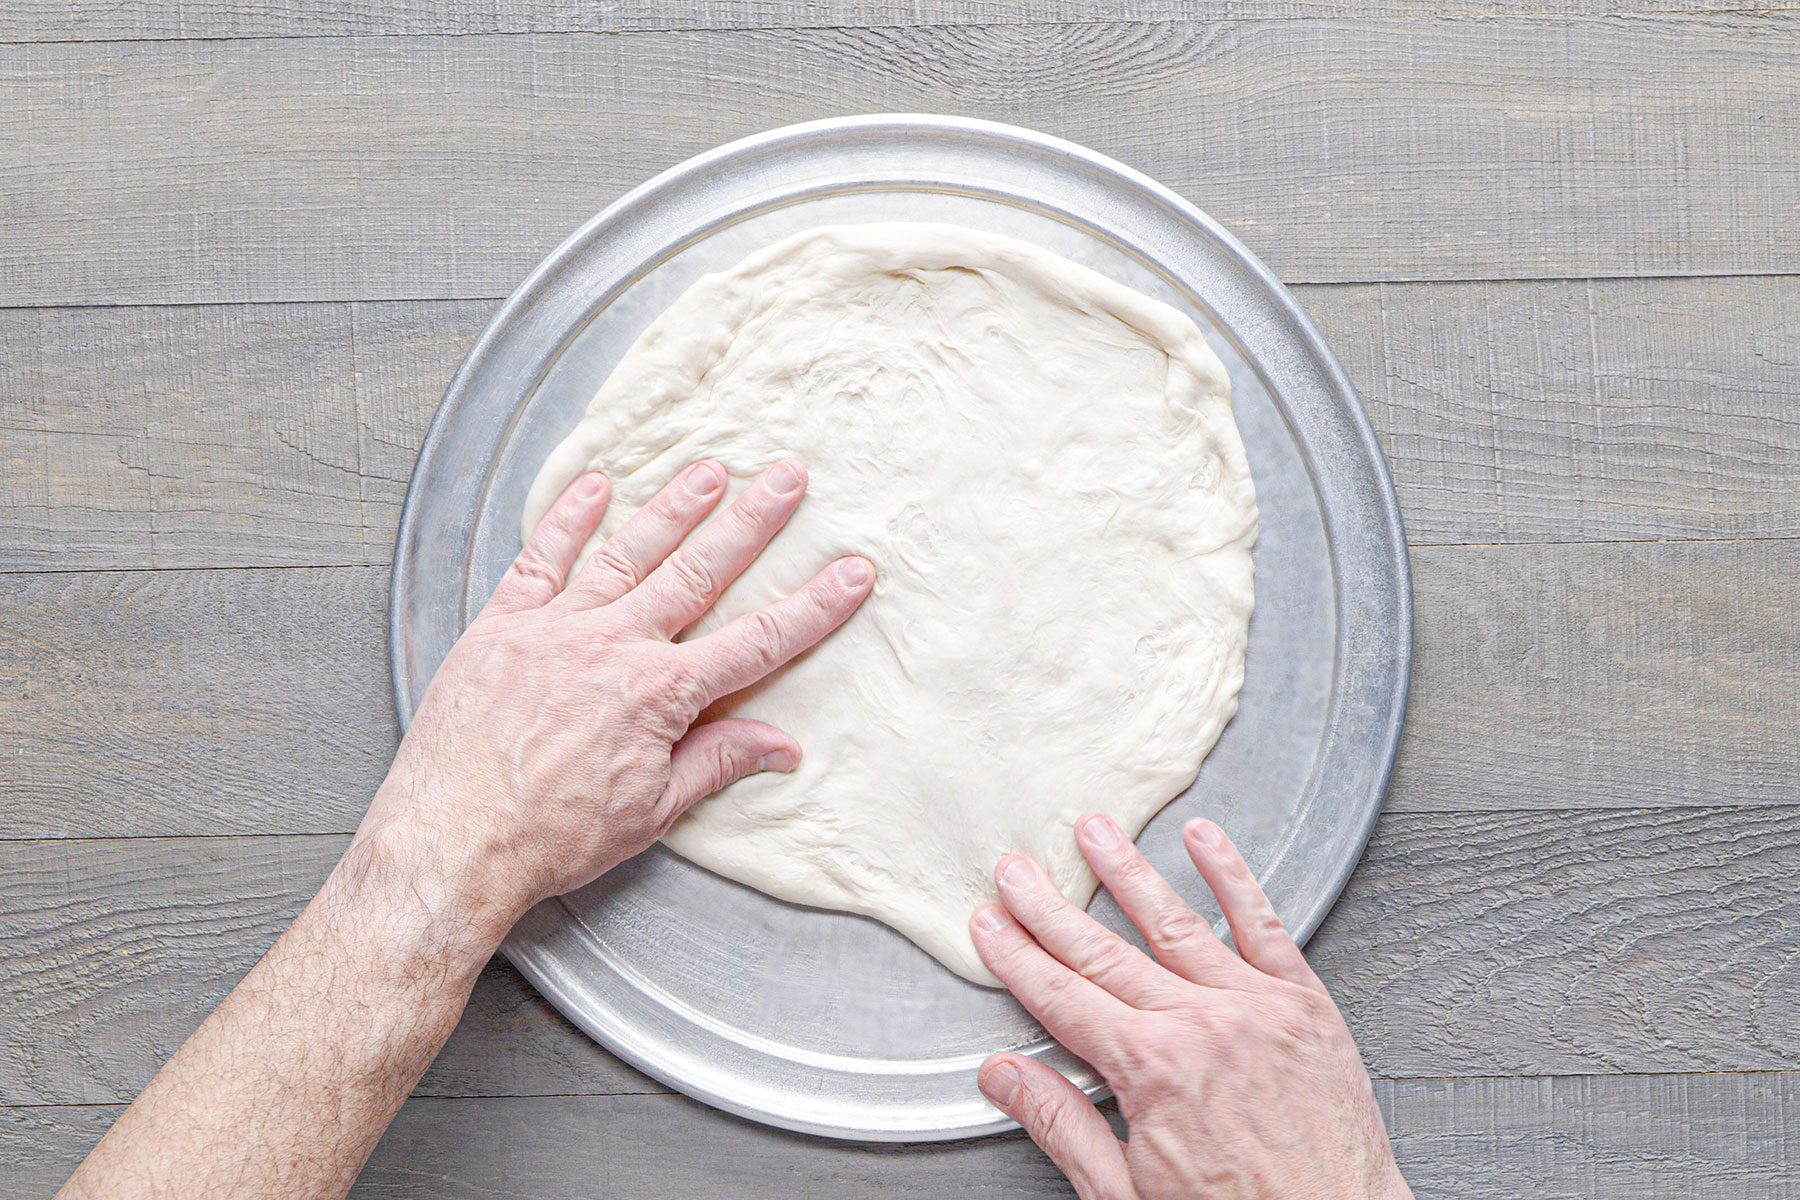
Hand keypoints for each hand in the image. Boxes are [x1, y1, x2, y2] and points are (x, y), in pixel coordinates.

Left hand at [358, 458, 874, 939]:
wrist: (450, 841)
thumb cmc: (548, 837)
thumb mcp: (652, 811)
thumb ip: (718, 762)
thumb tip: (782, 745)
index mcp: (659, 695)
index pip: (757, 643)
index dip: (812, 607)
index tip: (851, 572)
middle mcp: (613, 646)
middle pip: (699, 572)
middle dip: (751, 523)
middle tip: (787, 478)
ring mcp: (555, 629)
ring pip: (628, 553)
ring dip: (673, 508)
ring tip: (710, 470)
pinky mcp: (501, 627)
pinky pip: (540, 560)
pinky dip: (568, 520)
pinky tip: (595, 488)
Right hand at [971, 817, 1409, 1199]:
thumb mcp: (1126, 1196)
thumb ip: (1063, 1126)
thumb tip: (1004, 1077)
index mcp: (1153, 1070)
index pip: (1063, 999)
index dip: (1018, 958)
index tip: (989, 926)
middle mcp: (1202, 1025)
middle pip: (1105, 953)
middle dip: (1051, 909)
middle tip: (1016, 871)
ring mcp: (1257, 1008)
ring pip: (1175, 924)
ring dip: (1128, 872)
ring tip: (1094, 831)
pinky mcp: (1306, 1007)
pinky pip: (1264, 926)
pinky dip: (1232, 878)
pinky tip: (1205, 840)